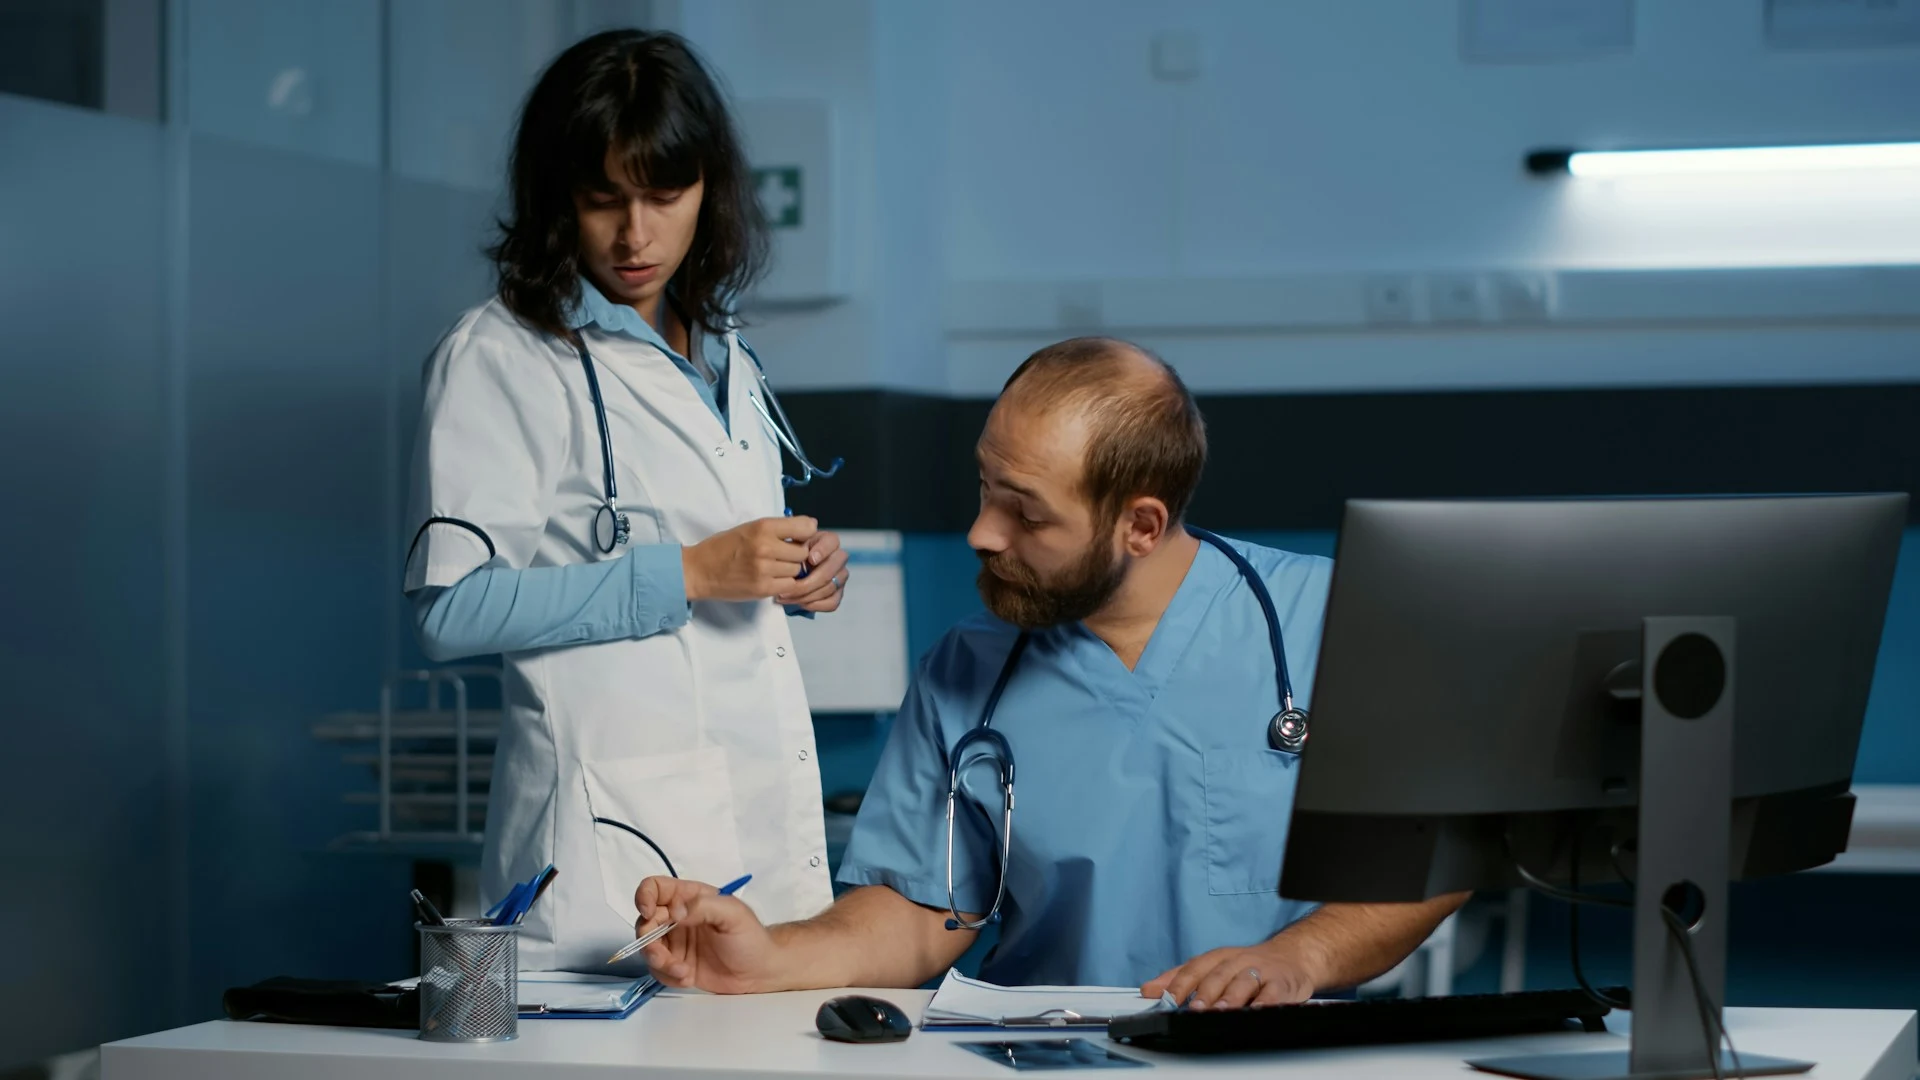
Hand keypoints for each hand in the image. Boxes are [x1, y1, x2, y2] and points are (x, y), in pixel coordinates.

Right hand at [632, 876, 783, 993]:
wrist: (759, 972)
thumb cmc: (750, 937)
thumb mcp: (733, 914)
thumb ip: (703, 907)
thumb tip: (675, 912)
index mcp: (689, 898)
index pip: (655, 888)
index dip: (644, 897)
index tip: (648, 912)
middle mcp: (678, 918)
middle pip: (645, 921)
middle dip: (648, 940)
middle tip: (663, 955)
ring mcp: (676, 942)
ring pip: (648, 948)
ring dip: (659, 961)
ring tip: (682, 971)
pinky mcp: (676, 964)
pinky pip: (658, 970)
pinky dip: (667, 976)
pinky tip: (688, 977)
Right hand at [682, 517, 815, 601]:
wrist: (699, 570)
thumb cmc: (723, 547)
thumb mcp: (749, 528)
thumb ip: (777, 529)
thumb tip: (808, 529)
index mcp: (763, 527)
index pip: (805, 527)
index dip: (806, 533)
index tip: (799, 537)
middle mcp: (766, 547)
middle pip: (803, 552)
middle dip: (797, 554)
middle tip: (784, 556)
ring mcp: (765, 569)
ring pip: (797, 570)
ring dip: (791, 570)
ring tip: (775, 568)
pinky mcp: (763, 588)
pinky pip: (788, 585)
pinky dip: (784, 583)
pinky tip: (773, 579)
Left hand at [777, 530, 850, 611]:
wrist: (791, 566)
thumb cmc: (791, 553)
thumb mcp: (790, 545)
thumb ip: (794, 546)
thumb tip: (798, 555)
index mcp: (829, 540)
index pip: (832, 542)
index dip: (822, 551)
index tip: (810, 559)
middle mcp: (839, 557)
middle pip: (829, 572)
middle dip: (806, 584)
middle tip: (787, 589)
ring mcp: (841, 576)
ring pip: (828, 589)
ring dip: (805, 596)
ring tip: (786, 597)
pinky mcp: (838, 592)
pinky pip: (831, 603)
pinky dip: (814, 604)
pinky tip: (800, 602)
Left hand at [1142, 941, 1318, 1010]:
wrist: (1292, 957)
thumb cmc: (1247, 966)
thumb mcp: (1214, 966)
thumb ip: (1181, 978)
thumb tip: (1148, 990)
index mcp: (1218, 958)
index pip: (1194, 968)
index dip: (1179, 983)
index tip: (1166, 998)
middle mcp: (1237, 961)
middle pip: (1217, 975)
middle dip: (1204, 992)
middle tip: (1193, 1008)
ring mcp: (1260, 971)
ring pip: (1243, 983)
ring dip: (1231, 997)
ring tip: (1219, 1011)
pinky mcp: (1282, 983)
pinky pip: (1272, 993)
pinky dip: (1264, 1002)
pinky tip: (1256, 1011)